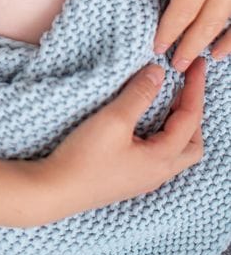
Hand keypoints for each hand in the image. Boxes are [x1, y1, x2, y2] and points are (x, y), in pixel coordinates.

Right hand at [46, 60, 204, 215]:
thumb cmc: (85, 158)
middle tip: (187, 85)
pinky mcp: (129, 176)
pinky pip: (160, 153)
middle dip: (194, 111)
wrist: (57, 190)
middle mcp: (158, 172)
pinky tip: (149, 121)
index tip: (197, 65)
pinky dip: (164, 132)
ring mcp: (144, 177)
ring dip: (180, 123)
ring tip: (171, 99)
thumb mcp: (114, 120)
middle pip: (192, 142)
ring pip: (177, 150)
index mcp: (161, 159)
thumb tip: (158, 74)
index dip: (196, 89)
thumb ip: (139, 95)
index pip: (190, 119)